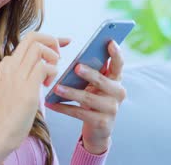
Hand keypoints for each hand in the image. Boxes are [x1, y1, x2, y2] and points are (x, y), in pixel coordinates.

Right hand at [0, 32, 70, 162]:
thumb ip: (18, 76)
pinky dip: (53, 72)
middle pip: (33, 37)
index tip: (62, 43)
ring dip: (52, 57)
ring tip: (52, 74)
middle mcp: (9, 66)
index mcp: (5, 66)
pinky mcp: (26, 89)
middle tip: (60, 56)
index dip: (48, 39)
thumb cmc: (5, 117)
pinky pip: (44, 67)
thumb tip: (37, 70)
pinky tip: (48, 85)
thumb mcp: (8, 89)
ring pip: (38, 48)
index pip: (27, 40)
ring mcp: (17, 76)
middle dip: (52, 41)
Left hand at [45, 40, 125, 154]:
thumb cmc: (94, 99)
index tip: (110, 42)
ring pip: (88, 99)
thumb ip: (93, 69)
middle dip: (89, 74)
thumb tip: (79, 51)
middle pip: (102, 81)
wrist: (99, 129)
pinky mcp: (102, 123)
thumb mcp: (97, 84)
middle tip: (76, 67)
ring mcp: (111, 109)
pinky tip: (51, 103)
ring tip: (56, 88)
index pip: (119, 64)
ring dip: (71, 92)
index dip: (116, 53)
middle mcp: (118, 93)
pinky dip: (63, 108)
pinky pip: (79, 113)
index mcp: (116, 79)